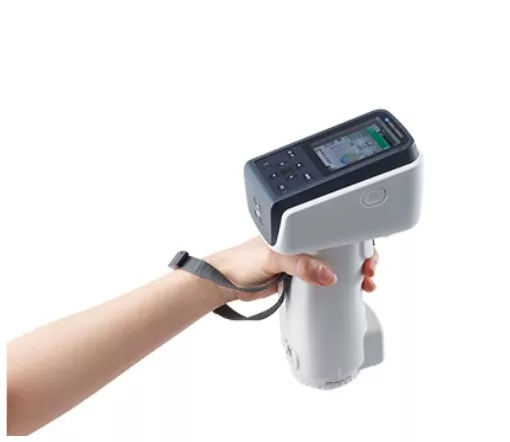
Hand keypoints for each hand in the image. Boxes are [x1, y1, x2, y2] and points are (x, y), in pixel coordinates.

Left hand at [205, 236, 377, 302]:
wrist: (225, 283)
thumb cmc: (241, 260)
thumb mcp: (273, 257)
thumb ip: (299, 264)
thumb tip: (327, 275)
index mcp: (299, 231)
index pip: (335, 230)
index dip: (355, 240)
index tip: (366, 255)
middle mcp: (304, 244)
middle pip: (341, 248)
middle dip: (360, 259)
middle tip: (369, 273)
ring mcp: (302, 262)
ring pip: (335, 266)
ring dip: (352, 274)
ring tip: (365, 285)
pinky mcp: (298, 280)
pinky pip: (322, 281)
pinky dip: (337, 286)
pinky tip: (346, 292)